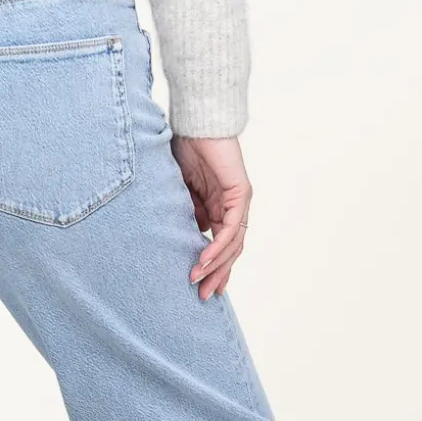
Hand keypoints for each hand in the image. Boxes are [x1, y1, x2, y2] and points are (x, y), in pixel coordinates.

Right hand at [171, 134, 251, 299]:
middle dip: (217, 275)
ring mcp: (238, 202)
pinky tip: (205, 261)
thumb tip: (188, 236)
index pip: (220, 244)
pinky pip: (231, 229)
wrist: (197, 123)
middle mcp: (232, 207)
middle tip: (203, 297)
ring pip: (233, 244)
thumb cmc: (186, 148)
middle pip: (230, 250)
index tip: (199, 285)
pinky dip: (218, 247)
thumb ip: (186, 211)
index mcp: (218, 206)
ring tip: (200, 283)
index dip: (212, 266)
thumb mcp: (180, 189)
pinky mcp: (241, 195)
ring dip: (216, 266)